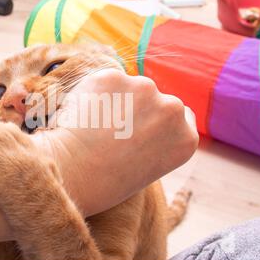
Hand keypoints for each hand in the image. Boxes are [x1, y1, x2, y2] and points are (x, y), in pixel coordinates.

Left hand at [30, 69, 198, 214]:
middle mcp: (172, 111)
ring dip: (114, 99)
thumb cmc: (105, 182)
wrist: (73, 175)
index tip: (139, 129)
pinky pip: (104, 82)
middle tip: (110, 131)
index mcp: (186, 138)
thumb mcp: (147, 166)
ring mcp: (145, 90)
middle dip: (134, 107)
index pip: (181, 116)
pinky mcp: (115, 77)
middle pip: (153, 99)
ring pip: (128, 87)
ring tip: (95, 127)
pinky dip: (94, 93)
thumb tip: (142, 117)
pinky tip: (84, 116)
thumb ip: (155, 139)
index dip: (156, 120)